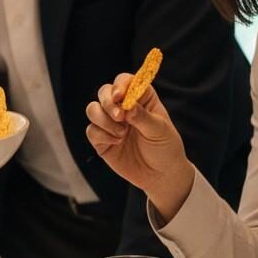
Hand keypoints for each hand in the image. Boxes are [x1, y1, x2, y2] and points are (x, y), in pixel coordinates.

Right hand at [85, 75, 194, 221]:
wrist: (161, 176)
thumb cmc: (165, 148)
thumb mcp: (159, 130)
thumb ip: (142, 116)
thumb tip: (127, 106)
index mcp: (140, 99)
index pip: (125, 81)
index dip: (120, 85)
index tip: (120, 97)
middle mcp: (122, 107)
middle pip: (104, 92)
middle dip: (108, 102)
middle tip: (119, 117)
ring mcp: (110, 123)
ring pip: (92, 109)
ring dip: (104, 120)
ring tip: (122, 134)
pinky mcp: (101, 139)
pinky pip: (91, 130)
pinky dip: (102, 135)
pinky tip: (117, 143)